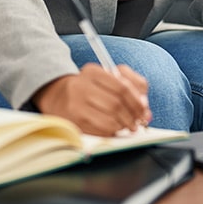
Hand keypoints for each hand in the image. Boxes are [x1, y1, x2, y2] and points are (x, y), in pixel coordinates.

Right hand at [33, 63, 151, 136]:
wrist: (57, 97)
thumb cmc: (89, 89)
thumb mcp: (107, 78)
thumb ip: (131, 86)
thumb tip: (145, 109)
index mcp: (92, 72)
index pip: (122, 86)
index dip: (137, 101)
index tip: (143, 110)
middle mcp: (81, 86)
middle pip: (117, 103)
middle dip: (132, 116)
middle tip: (138, 122)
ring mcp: (75, 105)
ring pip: (110, 118)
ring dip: (124, 125)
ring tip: (128, 126)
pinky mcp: (74, 121)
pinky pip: (101, 130)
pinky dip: (113, 132)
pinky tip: (114, 129)